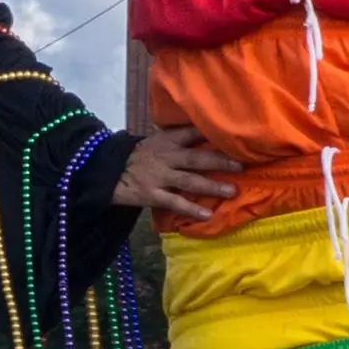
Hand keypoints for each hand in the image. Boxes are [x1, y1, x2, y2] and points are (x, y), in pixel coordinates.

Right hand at [111, 126, 241, 220]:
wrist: (106, 170)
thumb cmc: (135, 156)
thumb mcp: (154, 141)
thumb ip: (176, 141)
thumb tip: (204, 136)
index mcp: (167, 141)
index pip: (193, 133)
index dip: (213, 134)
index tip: (235, 135)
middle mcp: (166, 157)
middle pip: (197, 158)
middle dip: (220, 161)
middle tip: (242, 165)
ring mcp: (160, 176)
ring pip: (190, 180)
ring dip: (212, 185)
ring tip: (232, 190)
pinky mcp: (152, 194)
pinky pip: (175, 202)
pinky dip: (192, 209)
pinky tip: (207, 215)